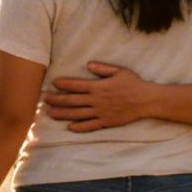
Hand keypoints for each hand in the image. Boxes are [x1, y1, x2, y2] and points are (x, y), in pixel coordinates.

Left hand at [42, 61, 161, 132]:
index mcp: (99, 87)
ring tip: (51, 113)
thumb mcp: (119, 71)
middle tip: (45, 99)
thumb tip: (88, 64)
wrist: (146, 101)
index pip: (76, 85)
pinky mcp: (106, 122)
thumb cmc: (133, 84)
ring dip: (63, 114)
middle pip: (72, 101)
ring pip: (77, 114)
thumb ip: (103, 69)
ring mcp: (100, 113)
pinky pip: (90, 126)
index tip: (53, 83)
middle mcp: (97, 100)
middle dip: (57, 99)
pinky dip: (79, 127)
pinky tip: (70, 127)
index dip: (64, 84)